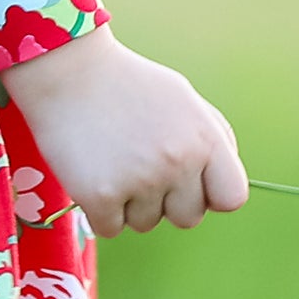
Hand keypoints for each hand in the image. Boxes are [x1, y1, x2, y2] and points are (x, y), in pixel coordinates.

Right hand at [0, 28, 248, 237]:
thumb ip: (211, 139)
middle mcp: (178, 162)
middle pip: (188, 218)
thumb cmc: (126, 83)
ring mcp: (140, 181)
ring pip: (146, 223)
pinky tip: (91, 172)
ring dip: (129, 204)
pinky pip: (110, 228)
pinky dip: (99, 209)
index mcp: (205, 138)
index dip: (209, 195)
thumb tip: (220, 182)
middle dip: (167, 202)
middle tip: (139, 168)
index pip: (232, 197)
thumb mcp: (182, 98)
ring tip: (112, 161)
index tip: (187, 183)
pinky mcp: (101, 196)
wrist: (67, 70)